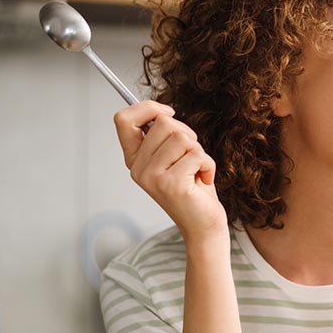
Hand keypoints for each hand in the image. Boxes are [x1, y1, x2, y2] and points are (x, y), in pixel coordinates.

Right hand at [113, 101, 227, 243]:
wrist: (203, 224)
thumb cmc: (192, 189)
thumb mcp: (173, 156)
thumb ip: (163, 136)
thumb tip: (161, 111)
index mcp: (134, 159)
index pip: (123, 119)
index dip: (147, 107)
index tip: (168, 111)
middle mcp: (138, 168)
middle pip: (163, 123)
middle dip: (187, 134)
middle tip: (191, 157)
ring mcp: (152, 177)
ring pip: (182, 137)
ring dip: (199, 152)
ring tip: (196, 170)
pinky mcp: (171, 184)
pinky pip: (197, 154)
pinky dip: (208, 165)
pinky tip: (203, 180)